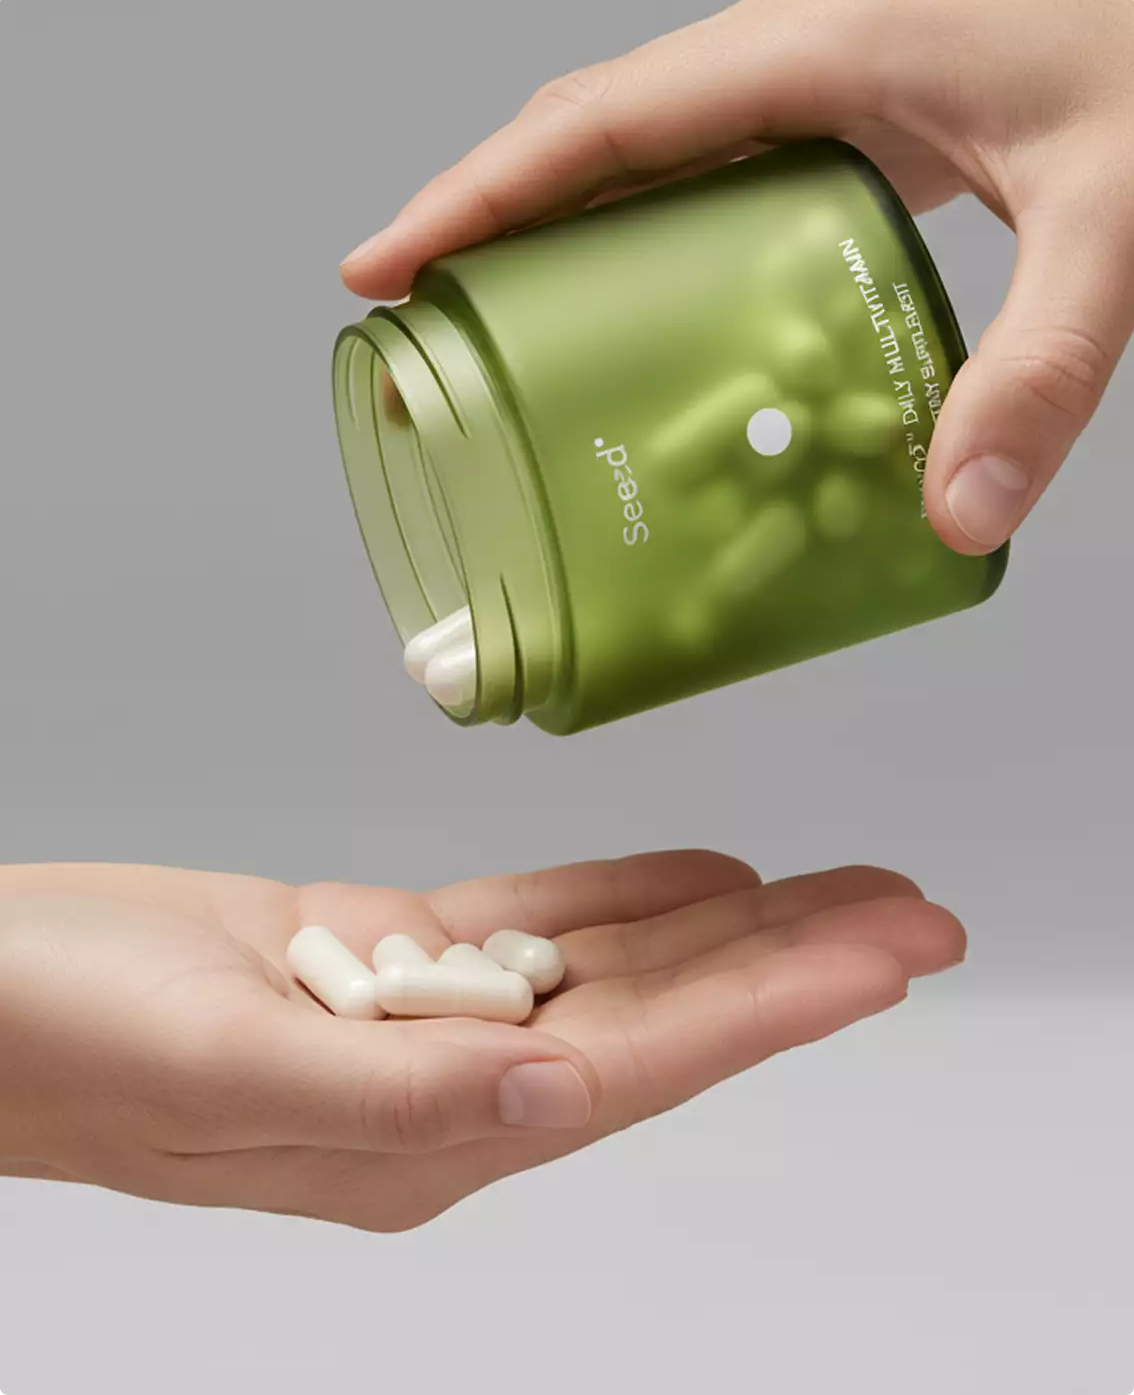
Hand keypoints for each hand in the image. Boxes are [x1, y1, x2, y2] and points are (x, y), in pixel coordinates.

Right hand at [0, 853, 962, 1230]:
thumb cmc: (62, 1040)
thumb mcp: (220, 1074)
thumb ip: (395, 1102)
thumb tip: (554, 1101)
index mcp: (421, 1139)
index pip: (638, 1065)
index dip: (771, 1009)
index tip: (882, 957)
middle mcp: (445, 1086)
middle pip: (656, 1013)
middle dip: (793, 965)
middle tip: (912, 912)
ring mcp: (417, 1014)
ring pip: (609, 961)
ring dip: (729, 927)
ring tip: (840, 890)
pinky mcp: (380, 951)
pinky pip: (531, 918)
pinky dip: (620, 895)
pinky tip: (698, 883)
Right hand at [341, 0, 1133, 556]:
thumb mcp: (1114, 214)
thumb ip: (1043, 365)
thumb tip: (955, 513)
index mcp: (822, 49)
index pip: (601, 124)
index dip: (476, 196)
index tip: (383, 268)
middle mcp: (801, 55)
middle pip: (594, 141)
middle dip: (488, 227)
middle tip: (421, 329)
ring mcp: (826, 84)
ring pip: (647, 157)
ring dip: (561, 237)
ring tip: (504, 338)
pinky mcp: (859, 121)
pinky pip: (715, 177)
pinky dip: (653, 244)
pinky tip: (654, 320)